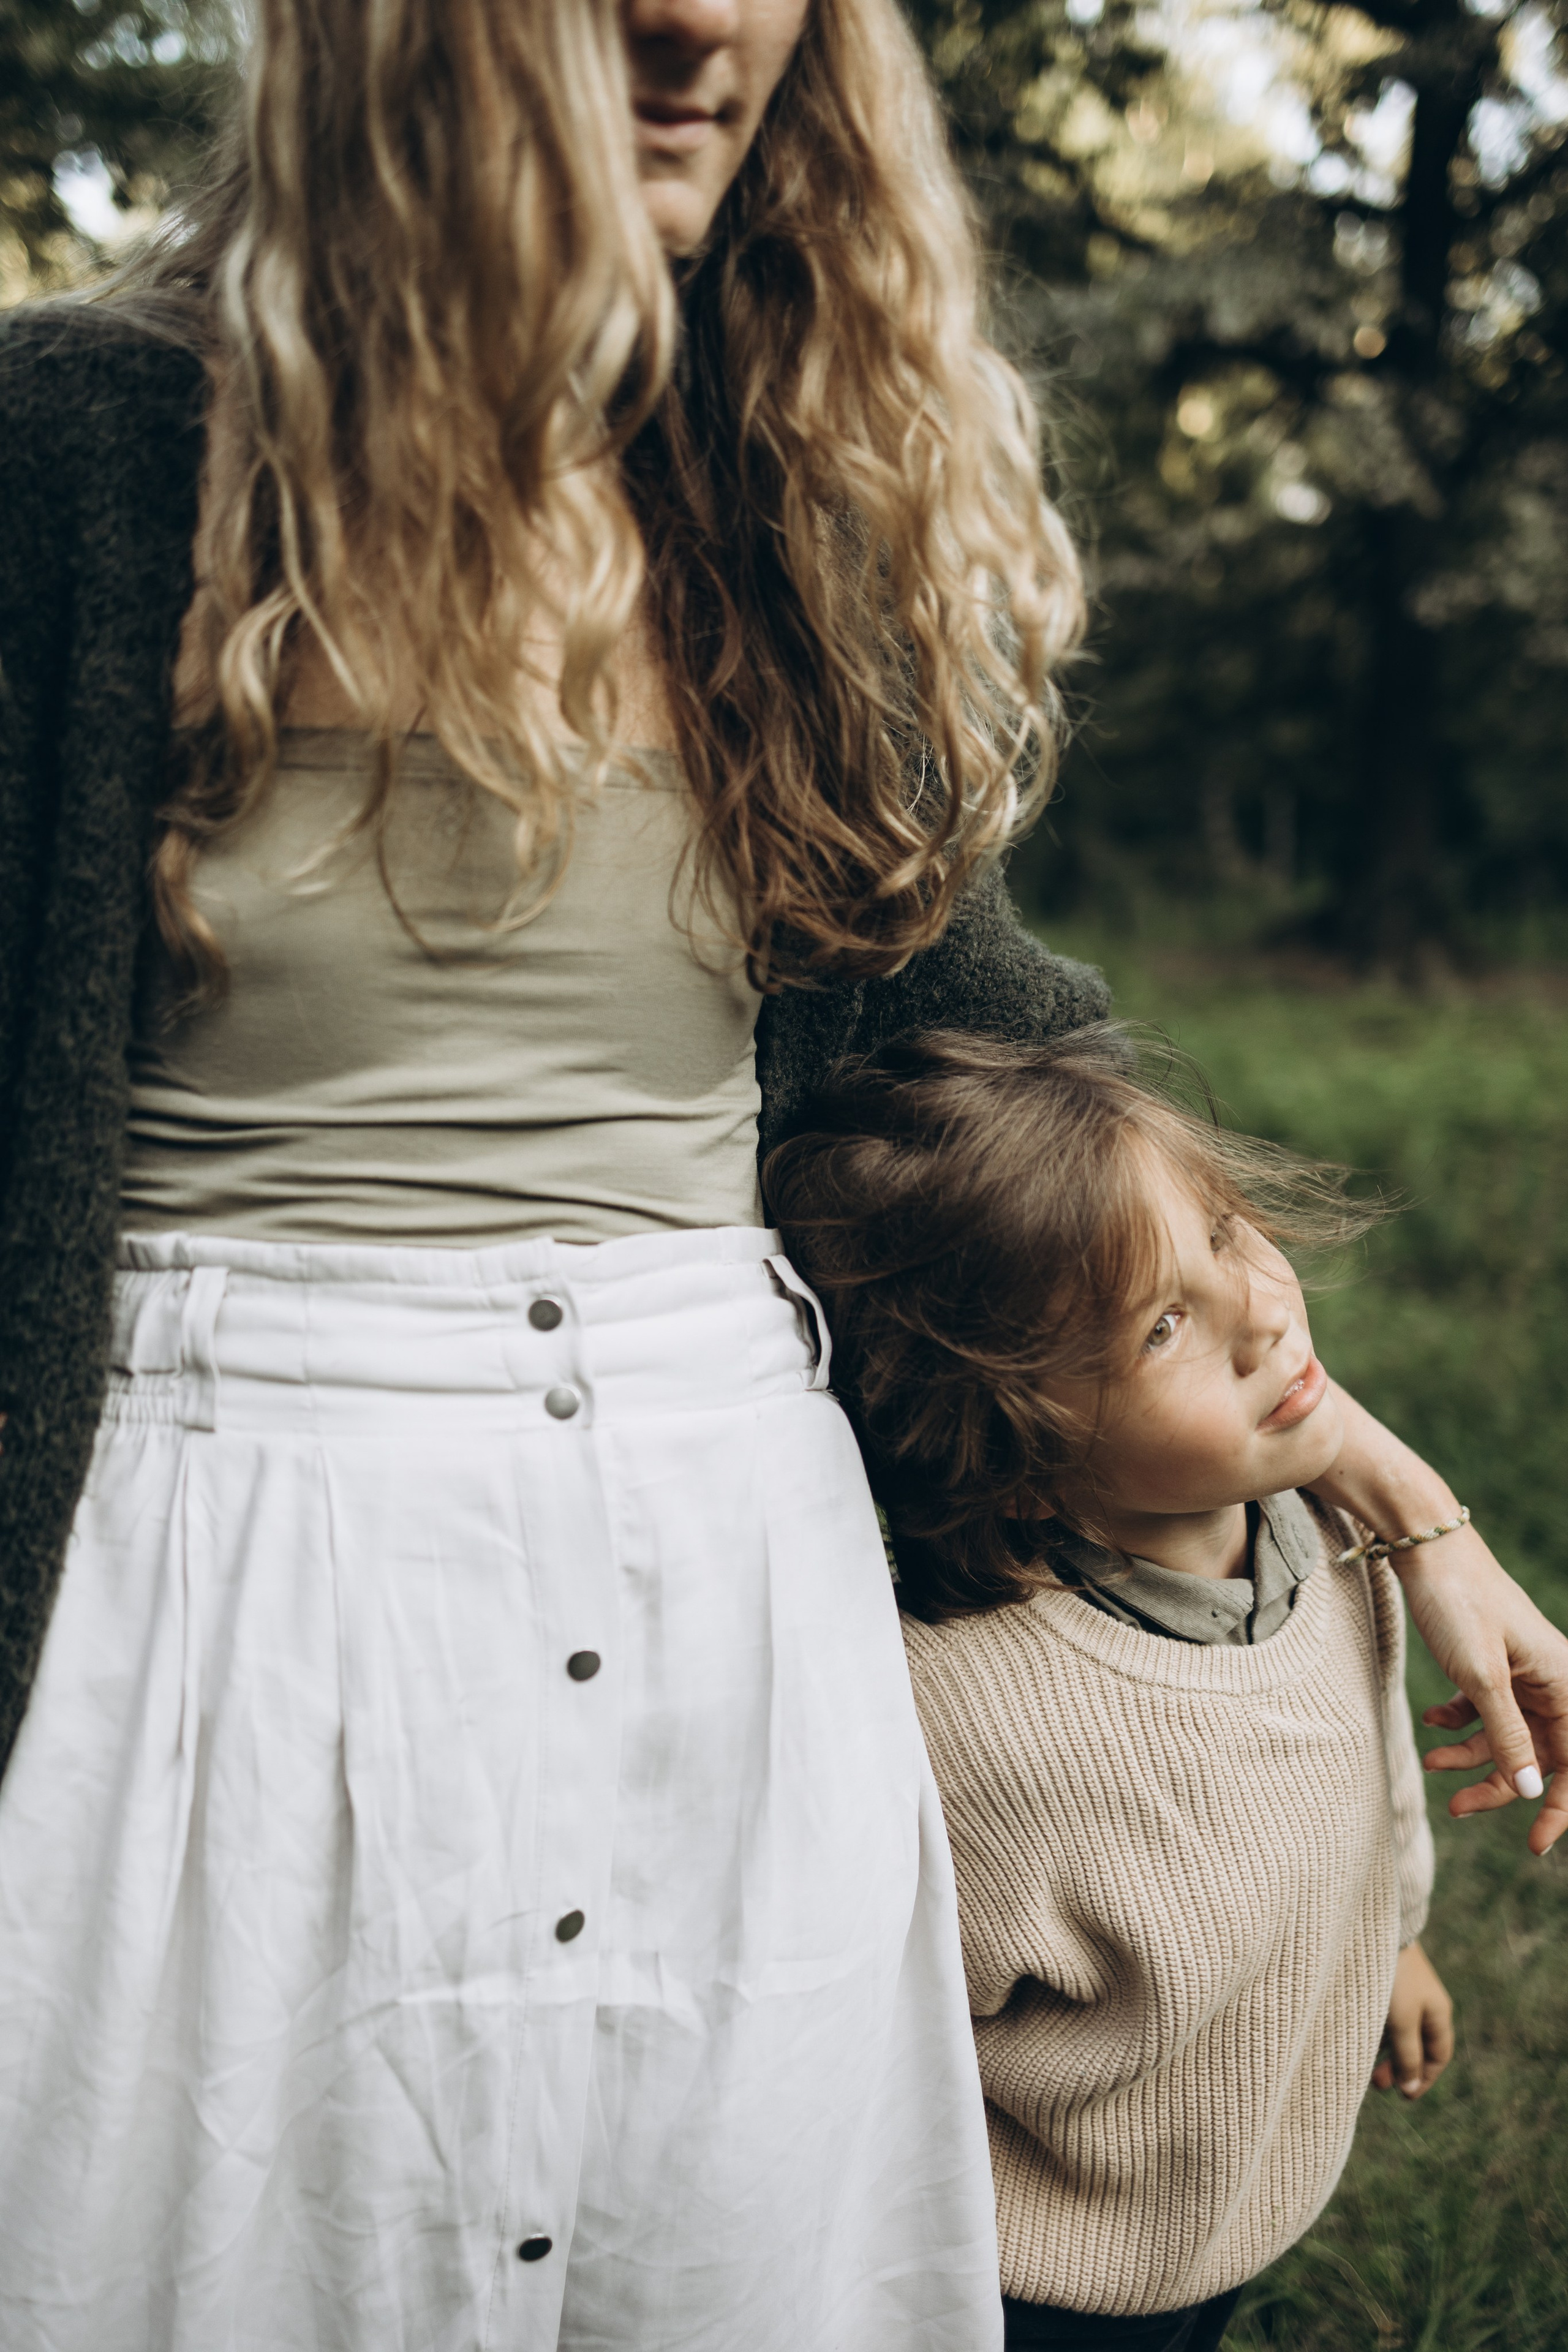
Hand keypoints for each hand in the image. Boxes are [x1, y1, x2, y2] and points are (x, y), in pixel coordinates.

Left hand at [1309, 1385, 1567, 1854]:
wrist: (1423, 1544)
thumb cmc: (1459, 1603)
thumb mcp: (1481, 1677)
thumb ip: (1507, 1735)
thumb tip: (1530, 1791)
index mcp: (1564, 1682)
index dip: (1560, 1807)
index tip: (1537, 1846)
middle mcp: (1549, 1680)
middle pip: (1536, 1753)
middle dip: (1500, 1784)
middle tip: (1457, 1809)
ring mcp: (1517, 1671)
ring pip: (1504, 1734)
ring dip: (1470, 1755)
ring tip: (1431, 1764)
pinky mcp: (1486, 1661)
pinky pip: (1481, 1709)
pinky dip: (1458, 1722)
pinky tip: (1430, 1723)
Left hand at [1372, 1941, 1452, 2099]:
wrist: (1373, 1928)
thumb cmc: (1392, 1977)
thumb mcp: (1402, 2022)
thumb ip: (1407, 2057)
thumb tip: (1409, 2090)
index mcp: (1438, 2012)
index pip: (1438, 2056)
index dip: (1423, 2078)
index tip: (1404, 2096)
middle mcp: (1424, 2003)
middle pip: (1417, 2046)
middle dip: (1399, 2068)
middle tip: (1376, 2084)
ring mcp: (1404, 1992)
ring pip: (1398, 2032)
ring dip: (1384, 2052)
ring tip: (1364, 2067)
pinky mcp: (1384, 1982)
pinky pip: (1384, 2016)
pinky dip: (1374, 2032)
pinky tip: (1357, 2039)